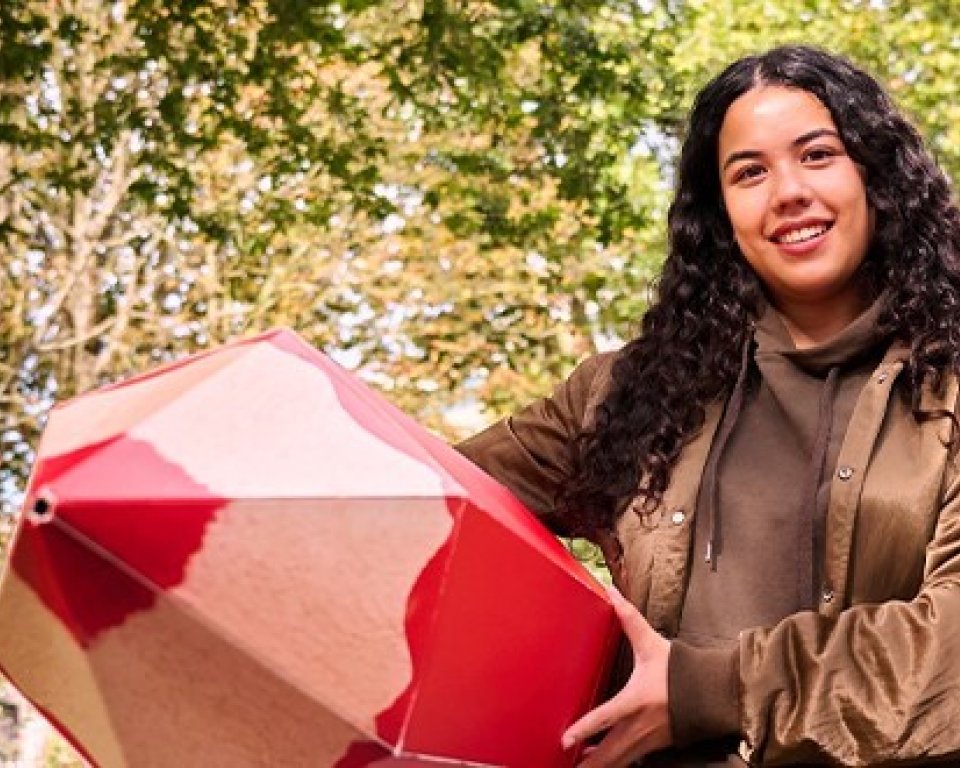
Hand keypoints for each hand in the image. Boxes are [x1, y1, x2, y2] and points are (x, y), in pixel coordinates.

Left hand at [562, 587, 671, 766]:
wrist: (713, 692)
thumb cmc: (680, 668)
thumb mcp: (651, 644)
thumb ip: (629, 619)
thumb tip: (612, 591)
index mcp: (636, 700)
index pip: (606, 717)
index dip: (585, 729)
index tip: (565, 739)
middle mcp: (640, 725)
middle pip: (609, 752)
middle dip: (588, 763)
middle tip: (566, 767)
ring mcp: (648, 740)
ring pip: (619, 760)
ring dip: (599, 765)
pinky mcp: (654, 746)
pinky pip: (630, 760)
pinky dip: (614, 763)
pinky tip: (601, 762)